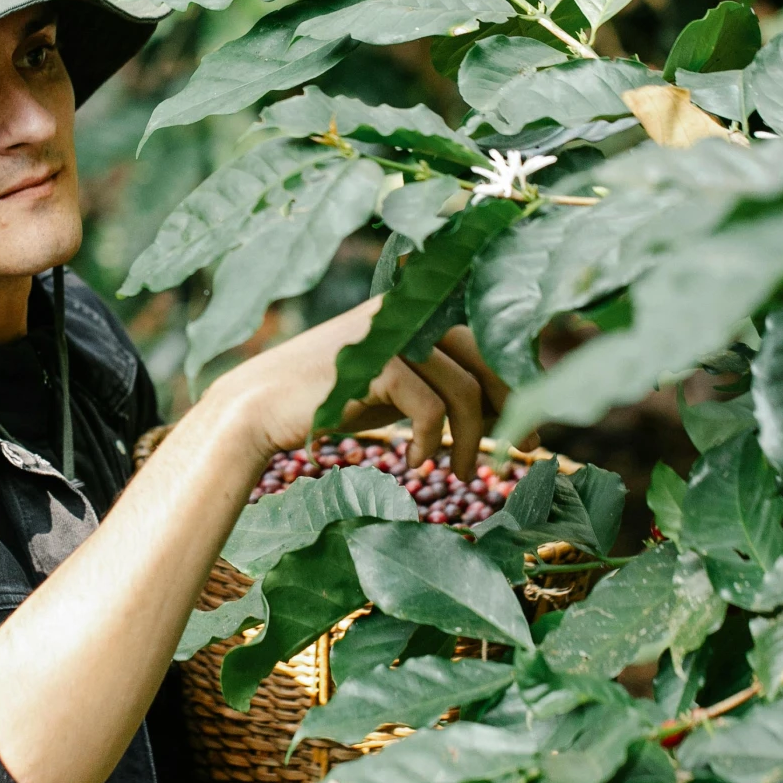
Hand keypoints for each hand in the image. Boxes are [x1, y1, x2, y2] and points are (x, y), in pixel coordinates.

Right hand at [204, 298, 511, 470]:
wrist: (258, 406)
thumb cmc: (329, 400)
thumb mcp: (394, 386)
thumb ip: (438, 383)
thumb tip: (499, 406)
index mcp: (417, 309)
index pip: (486, 340)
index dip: (514, 382)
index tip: (524, 427)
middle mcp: (409, 311)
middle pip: (486, 359)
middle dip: (509, 409)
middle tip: (515, 451)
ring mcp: (392, 335)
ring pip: (463, 389)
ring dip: (470, 440)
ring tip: (458, 474)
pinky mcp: (375, 364)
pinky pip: (429, 407)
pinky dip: (430, 441)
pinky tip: (415, 463)